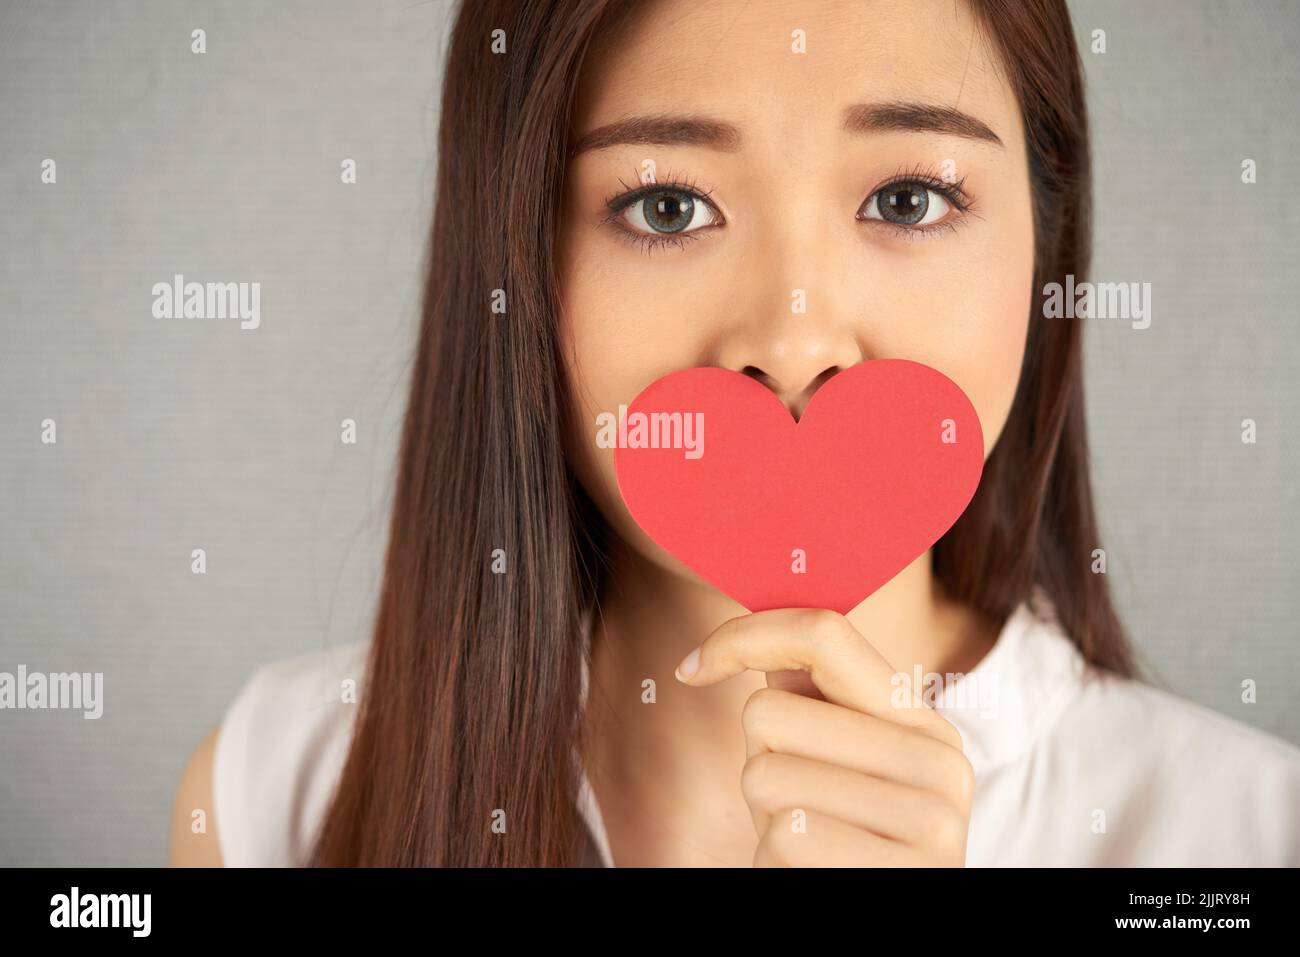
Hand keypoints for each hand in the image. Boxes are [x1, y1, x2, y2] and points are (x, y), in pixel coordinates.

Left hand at [675, 607, 973, 866]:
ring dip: (764, 816)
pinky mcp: (906, 875)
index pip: (823, 633)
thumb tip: (735, 629)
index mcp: (923, 721)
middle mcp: (942, 762)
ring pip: (768, 775)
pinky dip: (777, 859)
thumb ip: (807, 691)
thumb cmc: (835, 841)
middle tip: (795, 805)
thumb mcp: (829, 759)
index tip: (692, 668)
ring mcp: (934, 823)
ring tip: (805, 841)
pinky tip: (811, 872)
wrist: (872, 921)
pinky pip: (787, 836)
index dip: (741, 637)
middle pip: (771, 712)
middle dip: (758, 761)